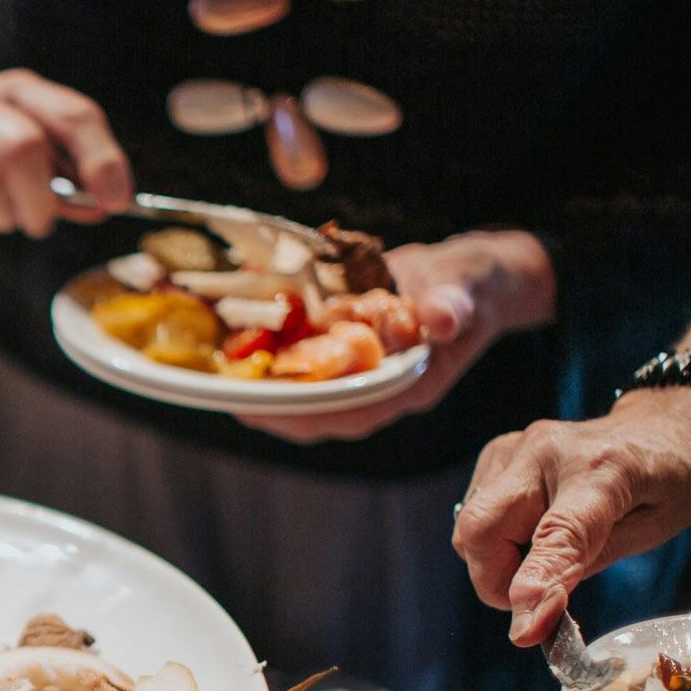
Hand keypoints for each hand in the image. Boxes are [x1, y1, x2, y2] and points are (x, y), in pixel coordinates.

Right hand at [0, 69, 130, 236]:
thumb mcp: (22, 146)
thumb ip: (64, 179)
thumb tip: (104, 205)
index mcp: (19, 90)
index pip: (73, 114)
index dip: (101, 159)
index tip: (115, 200)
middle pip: (24, 146)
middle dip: (39, 200)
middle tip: (38, 223)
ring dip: (1, 213)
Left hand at [238, 230, 556, 443]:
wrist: (469, 277)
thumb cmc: (471, 285)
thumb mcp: (467, 288)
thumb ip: (454, 304)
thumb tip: (442, 318)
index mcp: (408, 386)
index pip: (348, 414)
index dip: (300, 414)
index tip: (256, 408)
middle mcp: (377, 389)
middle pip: (313, 412)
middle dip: (267, 403)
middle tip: (221, 388)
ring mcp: (359, 374)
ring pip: (304, 391)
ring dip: (264, 380)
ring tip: (220, 368)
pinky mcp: (345, 354)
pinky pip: (304, 364)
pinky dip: (275, 352)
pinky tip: (241, 335)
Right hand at [453, 387, 690, 644]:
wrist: (655, 430)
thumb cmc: (662, 481)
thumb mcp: (650, 529)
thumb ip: (586, 564)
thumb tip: (530, 615)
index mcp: (603, 469)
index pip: (558, 533)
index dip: (536, 582)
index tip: (524, 630)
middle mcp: (545, 451)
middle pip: (481, 529)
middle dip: (496, 579)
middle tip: (536, 597)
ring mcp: (513, 448)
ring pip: (469, 528)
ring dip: (497, 560)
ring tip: (546, 552)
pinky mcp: (495, 454)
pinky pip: (472, 516)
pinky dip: (495, 540)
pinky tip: (532, 530)